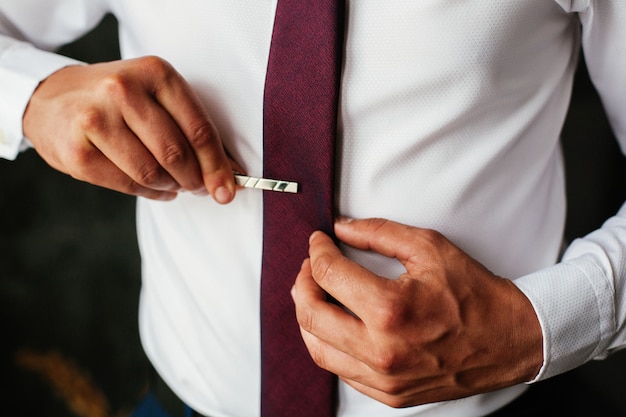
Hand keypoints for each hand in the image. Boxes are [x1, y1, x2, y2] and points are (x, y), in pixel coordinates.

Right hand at [23, 56, 237, 201]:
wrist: (53, 98)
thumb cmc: (118, 100)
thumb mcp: (156, 95)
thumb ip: (192, 128)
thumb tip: (228, 172)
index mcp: (154, 72)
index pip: (198, 129)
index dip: (217, 165)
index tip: (227, 189)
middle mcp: (123, 90)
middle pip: (176, 154)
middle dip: (195, 180)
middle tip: (200, 188)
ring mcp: (96, 120)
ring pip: (153, 173)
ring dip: (171, 187)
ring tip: (174, 185)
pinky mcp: (78, 152)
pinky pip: (129, 185)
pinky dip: (151, 193)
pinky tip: (156, 188)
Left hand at [292, 217, 542, 407]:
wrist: (510, 340)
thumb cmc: (475, 294)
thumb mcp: (430, 248)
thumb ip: (379, 232)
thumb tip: (341, 228)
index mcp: (390, 310)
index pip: (328, 274)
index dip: (318, 251)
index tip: (320, 242)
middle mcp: (382, 350)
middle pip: (311, 314)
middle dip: (302, 282)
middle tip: (310, 266)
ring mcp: (384, 378)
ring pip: (318, 348)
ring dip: (308, 316)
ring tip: (315, 294)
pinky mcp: (389, 394)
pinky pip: (340, 370)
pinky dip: (328, 344)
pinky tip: (335, 324)